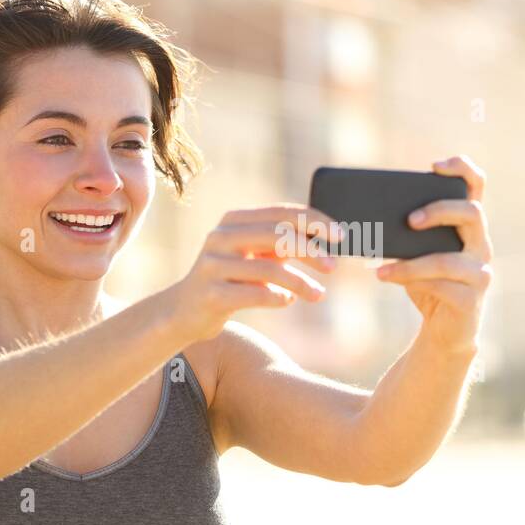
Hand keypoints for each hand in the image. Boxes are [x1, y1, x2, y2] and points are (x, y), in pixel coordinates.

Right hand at [167, 203, 342, 339]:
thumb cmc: (231, 280)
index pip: (282, 213)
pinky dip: (278, 298)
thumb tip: (328, 240)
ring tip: (318, 294)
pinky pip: (256, 294)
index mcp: (234, 220)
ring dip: (300, 283)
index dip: (315, 221)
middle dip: (311, 251)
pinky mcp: (212, 294)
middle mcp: (221, 237)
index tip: (340, 236)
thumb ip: (284, 244)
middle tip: (334, 266)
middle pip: (277, 235)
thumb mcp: (256, 256)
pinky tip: (286, 302)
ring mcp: (213, 265)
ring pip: (269, 269)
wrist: (184, 311)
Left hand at [375, 155, 492, 355]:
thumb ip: (407, 235)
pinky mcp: (470, 300)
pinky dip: (410, 280)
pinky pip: (441, 286)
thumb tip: (367, 217)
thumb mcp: (418, 254)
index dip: (462, 170)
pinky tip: (386, 277)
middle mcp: (481, 246)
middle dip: (439, 211)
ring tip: (381, 267)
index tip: (436, 166)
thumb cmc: (430, 284)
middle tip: (409, 220)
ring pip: (449, 259)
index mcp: (469, 228)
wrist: (446, 331)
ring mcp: (480, 274)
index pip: (477, 187)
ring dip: (411, 263)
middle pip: (472, 213)